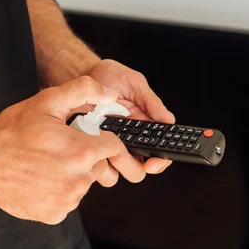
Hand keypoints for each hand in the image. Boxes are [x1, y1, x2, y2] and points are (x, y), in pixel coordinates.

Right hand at [0, 76, 148, 224]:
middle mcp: (79, 179)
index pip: (113, 147)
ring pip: (83, 185)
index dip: (99, 140)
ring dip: (72, 176)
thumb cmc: (13, 131)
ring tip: (47, 165)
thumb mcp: (47, 101)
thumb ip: (83, 91)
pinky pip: (68, 202)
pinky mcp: (56, 214)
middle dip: (85, 158)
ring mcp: (68, 200)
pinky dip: (58, 193)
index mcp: (82, 152)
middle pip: (99, 167)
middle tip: (59, 151)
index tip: (83, 138)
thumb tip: (111, 94)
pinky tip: (41, 181)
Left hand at [86, 59, 173, 173]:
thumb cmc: (108, 77)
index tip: (152, 162)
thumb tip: (169, 120)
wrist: (79, 74)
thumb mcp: (134, 84)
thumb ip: (152, 102)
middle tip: (122, 150)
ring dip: (111, 162)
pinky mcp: (90, 148)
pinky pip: (95, 166)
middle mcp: (128, 142)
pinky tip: (89, 141)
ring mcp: (108, 147)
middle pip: (137, 170)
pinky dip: (93, 158)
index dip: (160, 162)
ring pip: (115, 174)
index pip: (160, 153)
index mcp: (145, 128)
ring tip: (104, 142)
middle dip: (132, 166)